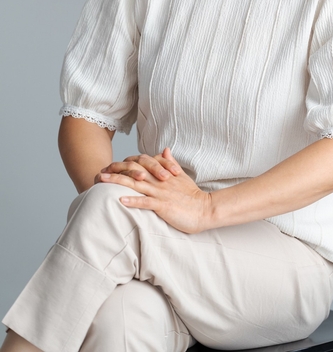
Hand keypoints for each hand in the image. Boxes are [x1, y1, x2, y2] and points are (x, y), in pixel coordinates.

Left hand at [95, 148, 212, 233]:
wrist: (205, 209)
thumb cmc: (192, 195)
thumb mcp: (181, 176)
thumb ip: (171, 163)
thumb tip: (165, 149)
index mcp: (162, 174)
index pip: (140, 164)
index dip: (124, 164)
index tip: (110, 166)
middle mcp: (159, 181)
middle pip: (134, 172)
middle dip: (116, 171)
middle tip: (100, 171)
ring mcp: (161, 193)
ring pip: (136, 185)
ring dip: (118, 182)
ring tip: (103, 181)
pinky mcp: (164, 206)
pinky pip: (146, 202)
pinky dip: (133, 200)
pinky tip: (120, 199)